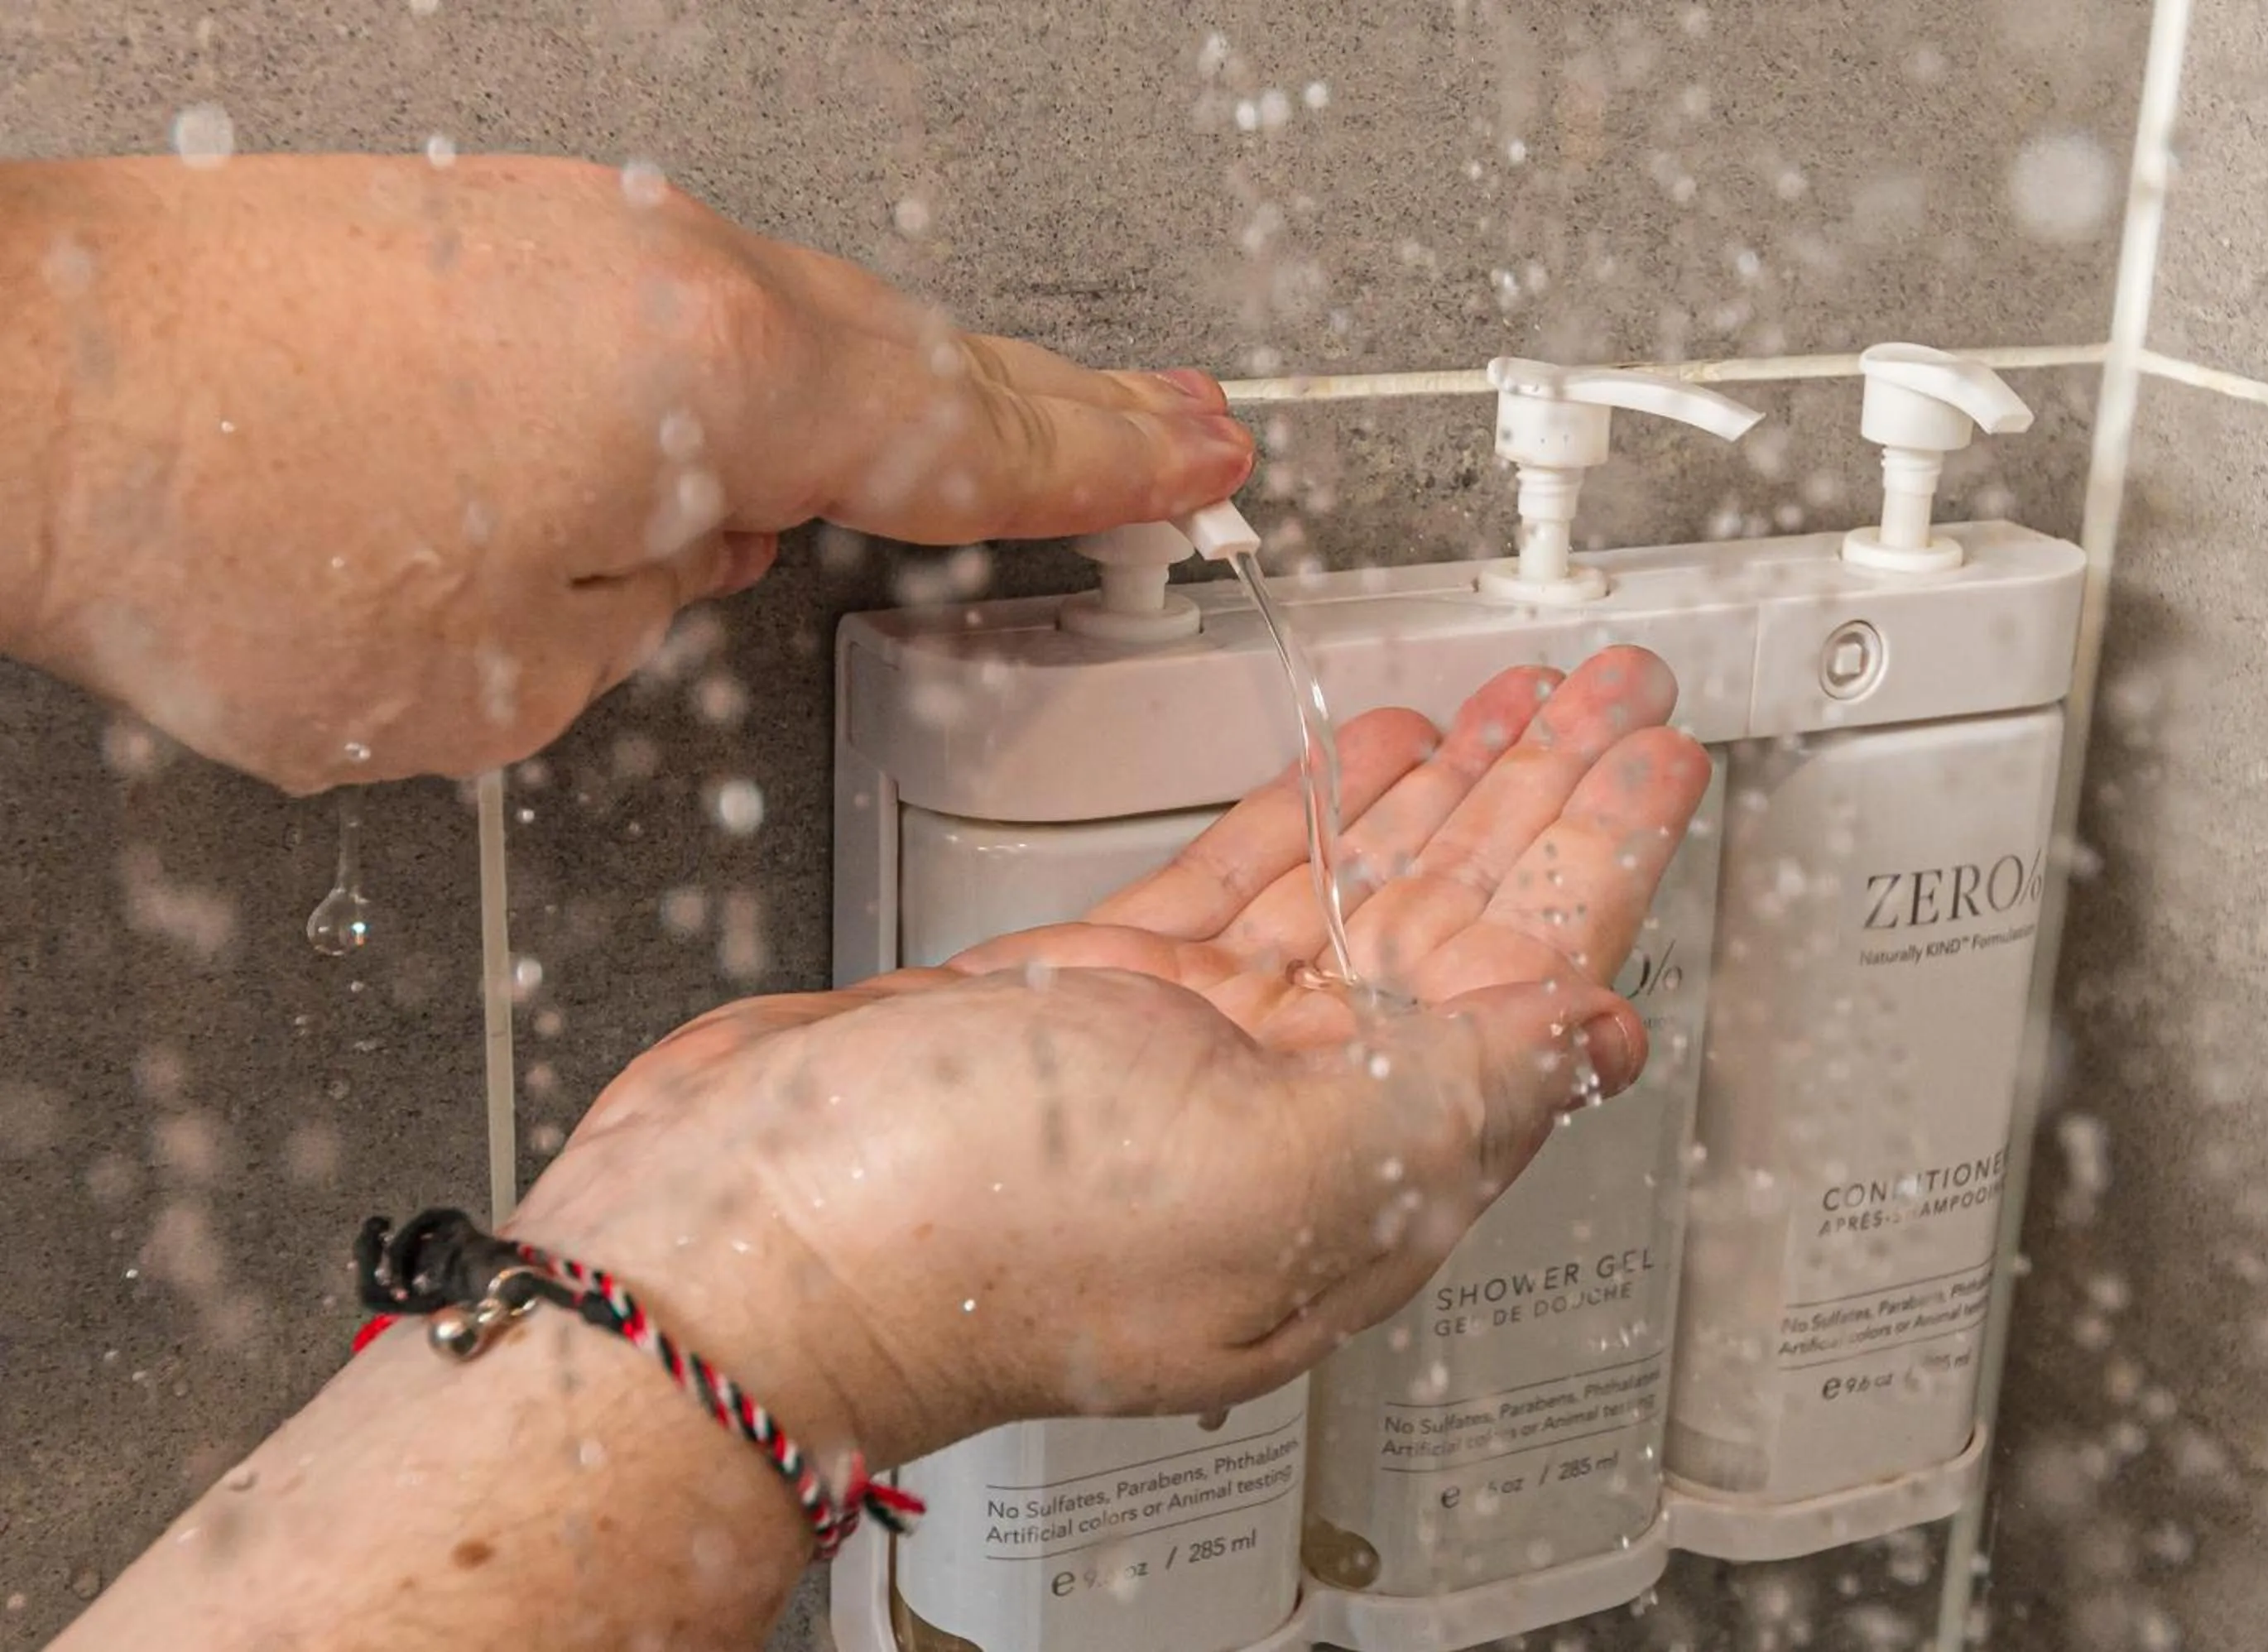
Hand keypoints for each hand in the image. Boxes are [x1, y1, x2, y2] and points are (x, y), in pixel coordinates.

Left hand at [4, 154, 1253, 792]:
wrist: (4, 376)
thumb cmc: (220, 527)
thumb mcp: (499, 686)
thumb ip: (639, 625)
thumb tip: (665, 562)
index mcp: (713, 378)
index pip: (967, 435)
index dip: (1102, 464)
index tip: (1196, 457)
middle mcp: (665, 269)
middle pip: (916, 353)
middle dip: (1053, 407)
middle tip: (1160, 424)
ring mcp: (577, 233)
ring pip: (799, 328)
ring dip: (902, 392)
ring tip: (983, 441)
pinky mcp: (491, 236)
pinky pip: (687, 314)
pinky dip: (763, 376)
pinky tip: (750, 437)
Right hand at [510, 647, 1710, 1468]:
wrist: (729, 1242)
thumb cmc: (957, 1238)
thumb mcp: (1261, 1169)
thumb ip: (1448, 1093)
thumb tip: (1599, 1034)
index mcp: (1354, 1182)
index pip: (1526, 996)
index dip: (1600, 866)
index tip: (1656, 760)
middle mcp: (1285, 1124)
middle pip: (1457, 933)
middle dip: (1543, 805)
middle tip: (1614, 700)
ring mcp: (1184, 1059)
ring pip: (1356, 897)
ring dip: (1445, 795)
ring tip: (1517, 708)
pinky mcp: (1088, 1001)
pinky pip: (1238, 887)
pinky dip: (1307, 814)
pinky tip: (1364, 758)